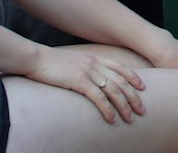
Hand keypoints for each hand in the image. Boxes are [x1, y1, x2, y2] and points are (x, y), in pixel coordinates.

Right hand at [26, 47, 145, 122]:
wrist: (35, 58)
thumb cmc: (50, 63)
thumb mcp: (72, 62)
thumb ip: (83, 68)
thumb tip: (89, 79)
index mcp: (94, 58)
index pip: (120, 67)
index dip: (133, 77)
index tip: (143, 87)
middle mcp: (94, 63)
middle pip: (121, 80)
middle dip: (133, 96)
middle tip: (142, 110)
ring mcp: (87, 71)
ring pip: (113, 90)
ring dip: (124, 106)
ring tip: (130, 118)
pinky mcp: (78, 81)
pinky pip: (98, 97)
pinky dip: (107, 109)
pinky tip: (112, 118)